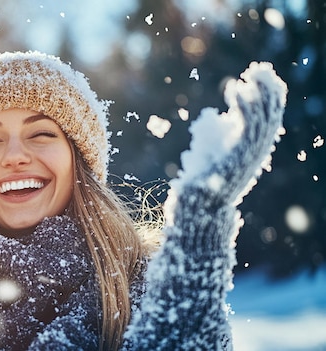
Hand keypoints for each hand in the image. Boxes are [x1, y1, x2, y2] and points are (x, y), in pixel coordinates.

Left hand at [174, 62, 286, 204]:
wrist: (198, 209)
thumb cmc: (199, 186)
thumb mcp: (210, 153)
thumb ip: (216, 136)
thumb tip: (213, 118)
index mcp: (251, 152)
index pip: (267, 121)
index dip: (267, 100)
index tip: (259, 80)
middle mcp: (254, 154)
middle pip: (270, 117)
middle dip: (267, 92)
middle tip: (260, 71)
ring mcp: (248, 156)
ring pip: (262, 119)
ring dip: (258, 95)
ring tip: (250, 76)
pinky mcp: (238, 156)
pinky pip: (247, 127)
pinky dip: (244, 106)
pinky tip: (235, 90)